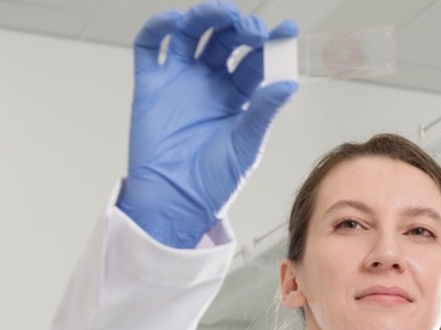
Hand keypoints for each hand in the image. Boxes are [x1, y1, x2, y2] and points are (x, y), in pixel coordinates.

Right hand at [117, 2, 297, 248]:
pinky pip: (151, 47)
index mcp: (237, 97)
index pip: (255, 61)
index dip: (271, 44)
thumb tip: (289, 84)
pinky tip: (176, 22)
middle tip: (253, 28)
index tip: (287, 30)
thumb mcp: (246, 145)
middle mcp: (209, 83)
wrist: (177, 200)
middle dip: (240, 28)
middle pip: (224, 41)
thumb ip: (264, 111)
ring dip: (206, 17)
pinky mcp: (151, 84)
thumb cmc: (213, 181)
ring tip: (223, 14)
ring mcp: (180, 80)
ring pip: (191, 34)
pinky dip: (160, 27)